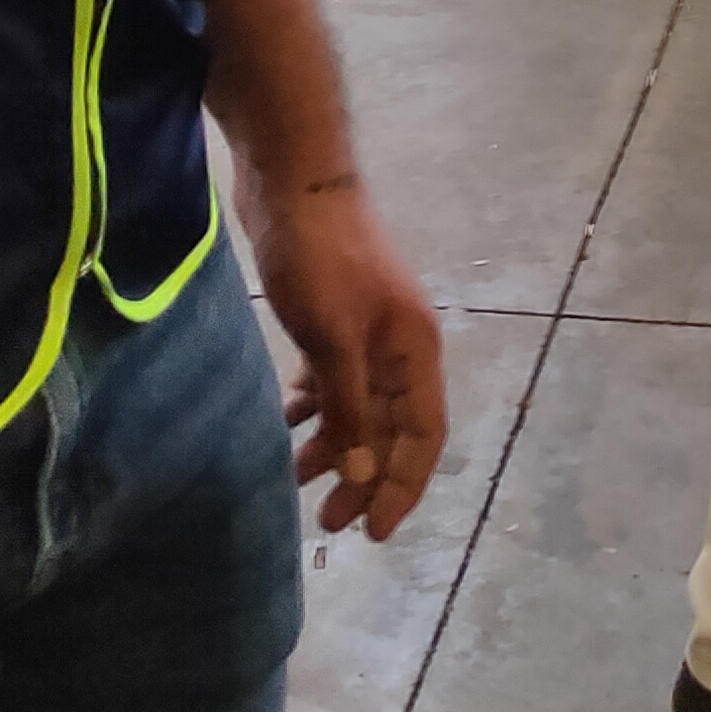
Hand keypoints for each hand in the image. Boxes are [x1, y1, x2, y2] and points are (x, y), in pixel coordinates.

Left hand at [249, 178, 446, 538]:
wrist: (292, 177)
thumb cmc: (319, 258)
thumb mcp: (334, 341)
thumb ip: (352, 409)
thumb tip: (366, 477)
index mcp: (415, 350)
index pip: (423, 437)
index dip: (403, 487)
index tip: (373, 534)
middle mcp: (401, 344)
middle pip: (391, 427)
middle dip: (364, 477)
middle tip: (327, 521)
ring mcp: (367, 327)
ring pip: (358, 404)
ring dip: (334, 444)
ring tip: (295, 479)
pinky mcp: (333, 313)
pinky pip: (333, 377)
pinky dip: (314, 405)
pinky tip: (287, 421)